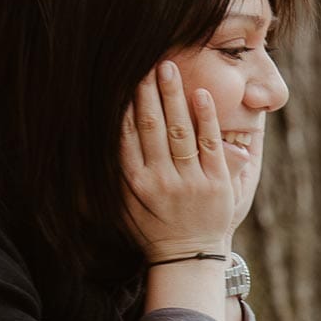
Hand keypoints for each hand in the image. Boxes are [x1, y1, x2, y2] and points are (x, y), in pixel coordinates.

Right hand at [121, 62, 236, 264]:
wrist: (188, 258)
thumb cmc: (153, 228)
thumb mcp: (126, 203)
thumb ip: (118, 171)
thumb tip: (104, 133)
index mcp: (135, 183)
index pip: (127, 134)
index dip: (126, 104)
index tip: (125, 78)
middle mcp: (160, 180)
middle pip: (152, 126)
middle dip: (149, 91)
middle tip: (150, 63)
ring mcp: (189, 182)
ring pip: (180, 130)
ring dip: (174, 96)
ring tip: (169, 69)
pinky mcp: (216, 185)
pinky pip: (210, 145)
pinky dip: (205, 118)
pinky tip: (200, 94)